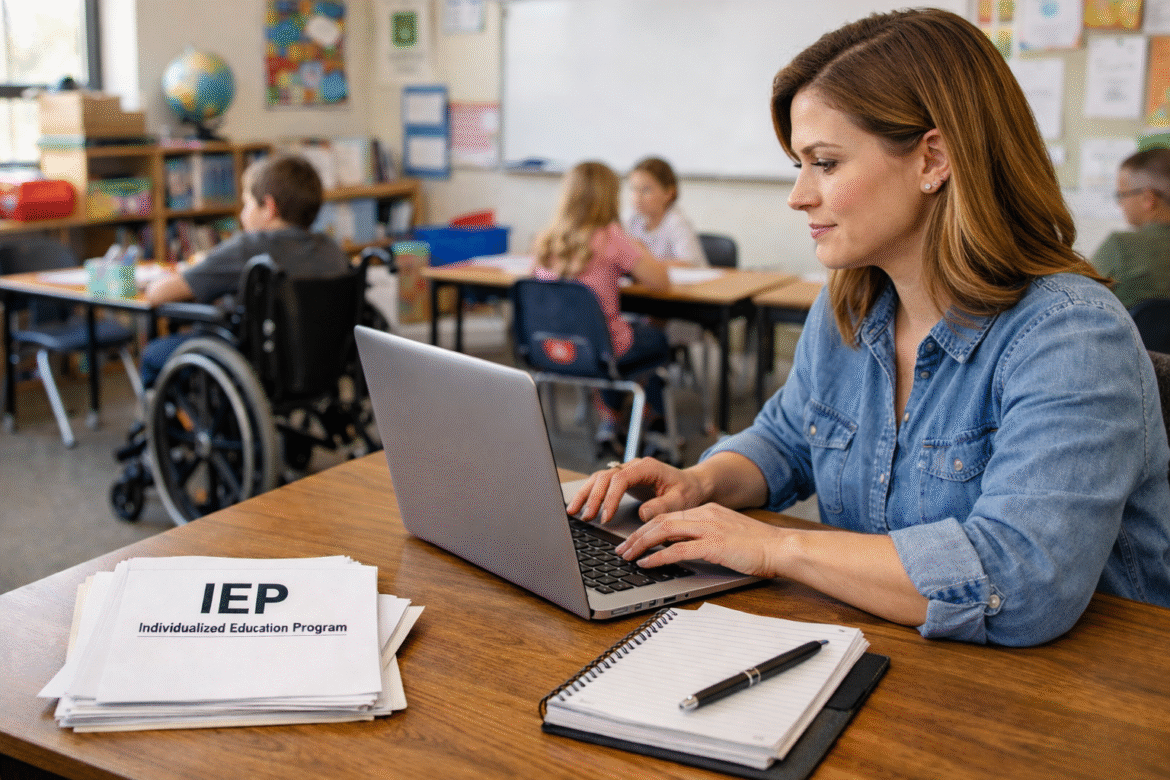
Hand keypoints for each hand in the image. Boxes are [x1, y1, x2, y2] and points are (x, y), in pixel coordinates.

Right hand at [566, 457, 709, 524]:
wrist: (692, 485)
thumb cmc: (687, 491)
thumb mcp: (680, 500)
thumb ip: (662, 506)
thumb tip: (642, 513)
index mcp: (647, 467)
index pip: (621, 478)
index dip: (611, 497)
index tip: (606, 516)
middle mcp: (633, 466)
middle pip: (605, 477)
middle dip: (593, 497)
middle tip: (587, 517)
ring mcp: (627, 472)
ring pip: (599, 478)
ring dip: (586, 494)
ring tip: (574, 512)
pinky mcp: (623, 480)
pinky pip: (601, 484)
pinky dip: (589, 494)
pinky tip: (579, 506)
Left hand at [615, 503, 786, 577]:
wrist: (781, 548)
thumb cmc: (758, 546)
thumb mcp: (727, 534)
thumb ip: (706, 536)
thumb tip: (682, 548)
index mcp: (707, 511)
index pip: (668, 516)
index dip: (646, 528)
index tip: (632, 539)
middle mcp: (705, 515)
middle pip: (660, 521)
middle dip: (636, 535)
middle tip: (621, 549)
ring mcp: (709, 528)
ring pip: (664, 531)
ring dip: (641, 544)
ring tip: (627, 556)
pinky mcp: (714, 545)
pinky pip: (678, 549)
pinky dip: (658, 557)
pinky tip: (647, 564)